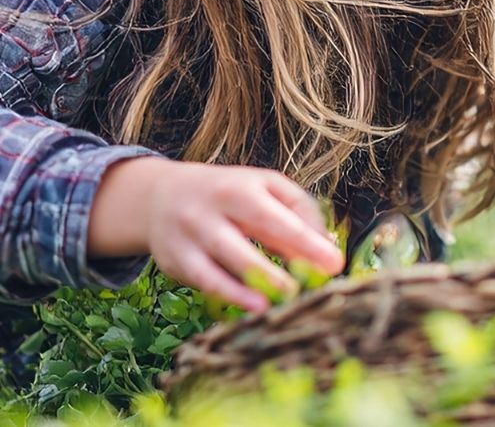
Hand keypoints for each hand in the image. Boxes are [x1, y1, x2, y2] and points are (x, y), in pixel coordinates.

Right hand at [89, 156, 344, 313]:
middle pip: (242, 243)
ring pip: (219, 265)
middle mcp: (211, 212)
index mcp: (240, 189)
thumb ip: (299, 210)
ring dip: (250, 286)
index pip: (276, 218)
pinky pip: (204, 281)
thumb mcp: (264, 186)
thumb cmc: (229, 193)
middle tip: (307, 289)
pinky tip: (253, 307)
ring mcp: (190, 237)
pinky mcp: (176, 261)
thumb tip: (326, 245)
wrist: (161, 196)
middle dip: (275, 269)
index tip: (334, 264)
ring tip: (279, 303)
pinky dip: (229, 295)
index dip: (305, 242)